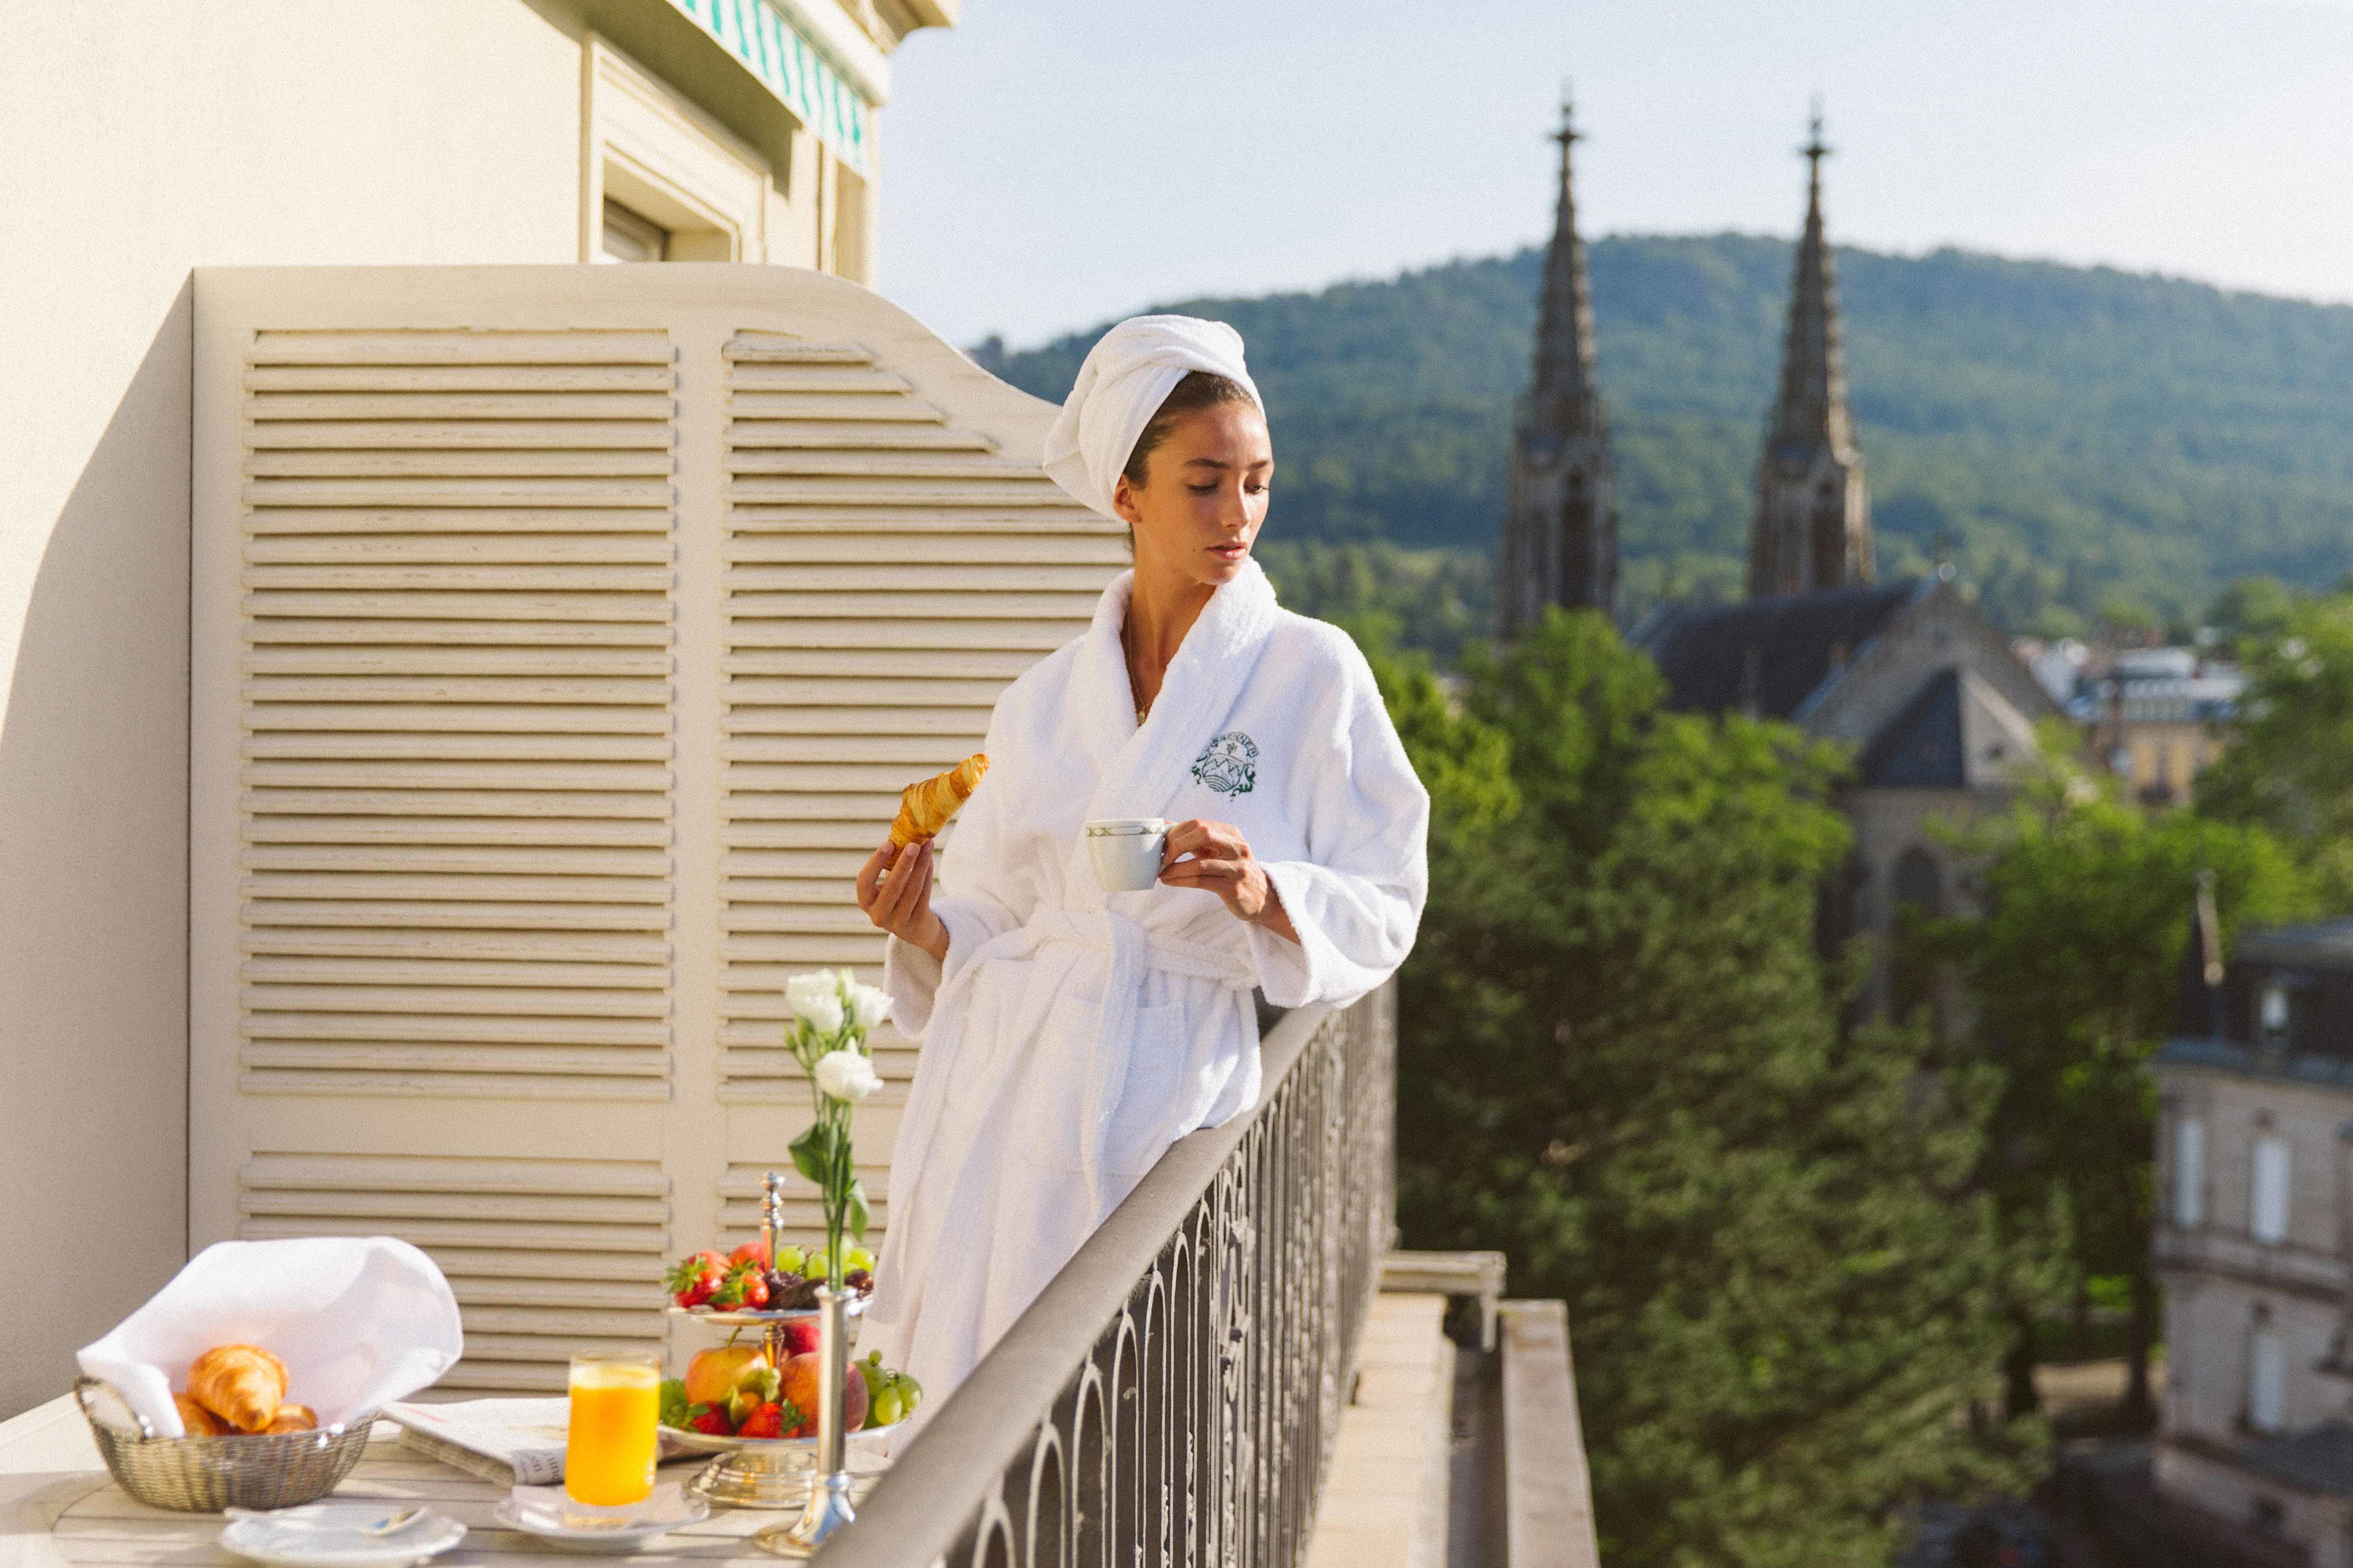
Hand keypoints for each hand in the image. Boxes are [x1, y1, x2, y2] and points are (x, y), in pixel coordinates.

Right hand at [857, 838, 949, 961]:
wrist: (915, 928)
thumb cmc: (898, 897)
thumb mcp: (888, 884)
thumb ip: (890, 864)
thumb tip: (903, 832)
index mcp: (866, 902)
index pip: (864, 882)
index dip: (875, 863)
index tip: (888, 844)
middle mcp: (878, 915)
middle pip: (892, 887)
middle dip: (904, 864)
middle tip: (914, 844)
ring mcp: (898, 922)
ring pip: (912, 890)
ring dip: (921, 865)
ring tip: (927, 845)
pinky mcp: (916, 923)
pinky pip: (924, 895)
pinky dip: (928, 875)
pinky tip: (930, 859)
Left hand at [1159, 819, 1297, 941]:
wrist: (1260, 897)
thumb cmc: (1232, 871)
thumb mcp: (1218, 851)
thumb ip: (1195, 839)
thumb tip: (1166, 825)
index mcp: (1232, 834)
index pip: (1200, 824)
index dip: (1177, 832)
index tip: (1162, 844)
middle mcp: (1238, 847)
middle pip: (1203, 834)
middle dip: (1177, 844)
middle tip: (1162, 857)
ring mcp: (1238, 868)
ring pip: (1200, 863)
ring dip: (1175, 868)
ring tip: (1162, 872)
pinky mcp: (1233, 888)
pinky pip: (1201, 881)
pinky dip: (1180, 880)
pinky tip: (1169, 881)